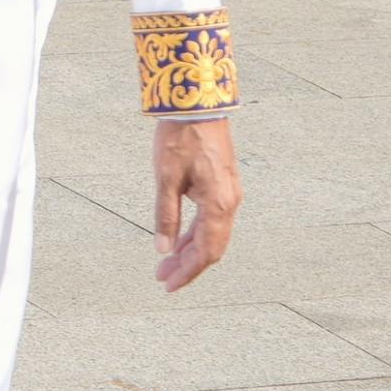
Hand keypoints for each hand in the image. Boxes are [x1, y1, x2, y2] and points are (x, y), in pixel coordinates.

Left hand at [152, 116, 239, 291]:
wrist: (197, 105)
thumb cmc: (180, 139)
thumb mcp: (166, 179)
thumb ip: (166, 216)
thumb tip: (163, 249)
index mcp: (217, 204)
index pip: (205, 251)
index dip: (187, 272)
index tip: (168, 285)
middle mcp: (229, 202)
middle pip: (211, 247)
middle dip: (187, 265)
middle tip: (162, 278)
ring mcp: (228, 194)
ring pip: (212, 234)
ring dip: (190, 250)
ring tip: (165, 263)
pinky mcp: (223, 185)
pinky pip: (212, 219)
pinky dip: (195, 233)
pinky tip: (178, 240)